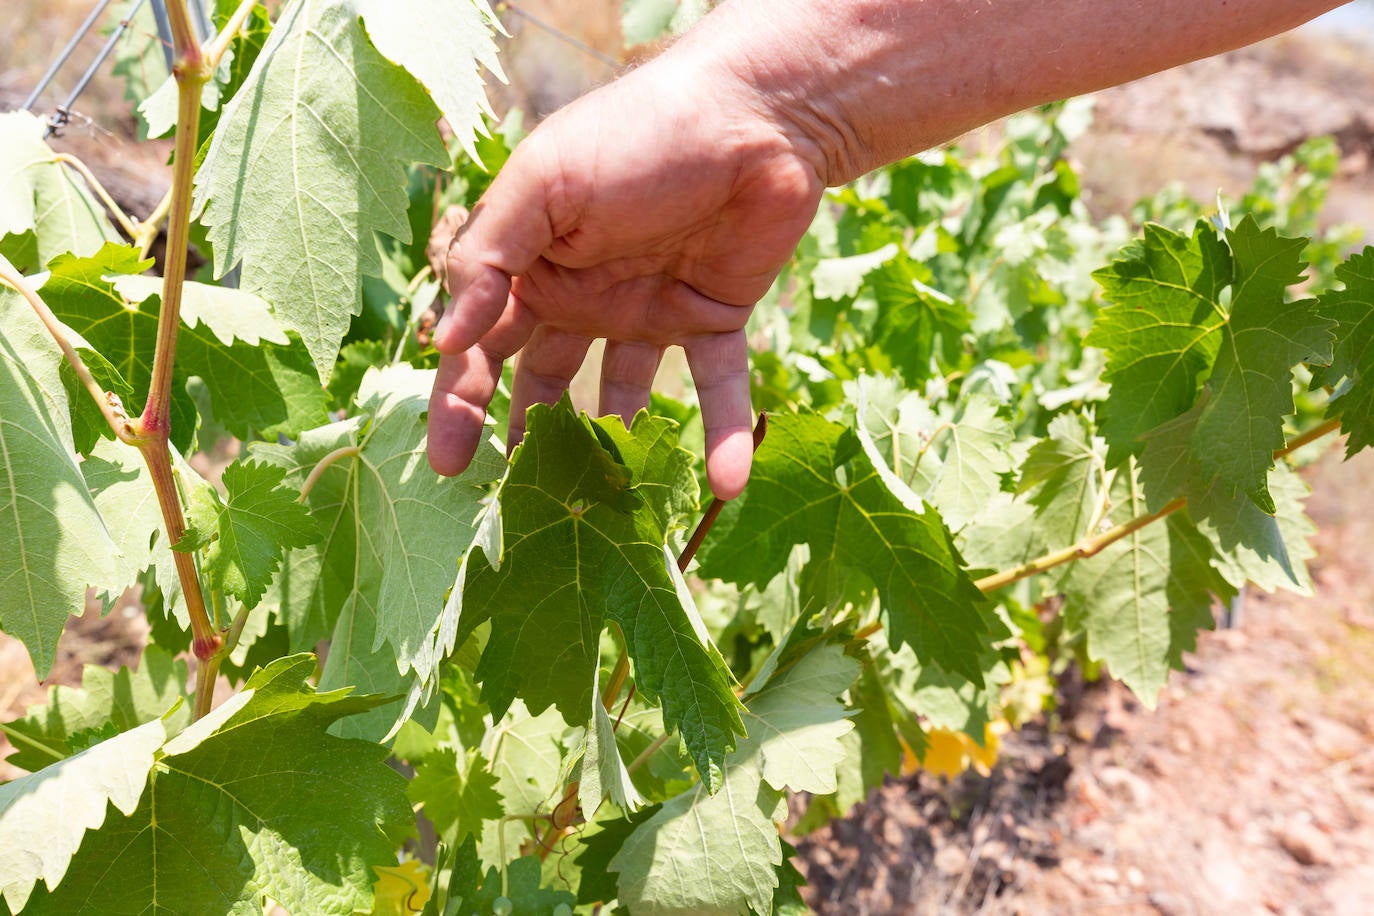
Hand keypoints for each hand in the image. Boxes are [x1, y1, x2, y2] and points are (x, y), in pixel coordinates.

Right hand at [425, 39, 826, 498]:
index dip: (458, 400)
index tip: (445, 464)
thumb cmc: (637, 136)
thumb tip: (444, 341)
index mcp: (532, 261)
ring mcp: (647, 311)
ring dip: (613, 448)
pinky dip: (723, 435)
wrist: (755, 114)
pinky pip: (715, 388)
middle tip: (514, 500)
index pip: (482, 342)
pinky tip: (726, 486)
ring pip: (621, 397)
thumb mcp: (545, 185)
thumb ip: (490, 259)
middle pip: (542, 378)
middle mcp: (583, 293)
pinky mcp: (712, 320)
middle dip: (524, 436)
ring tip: (608, 508)